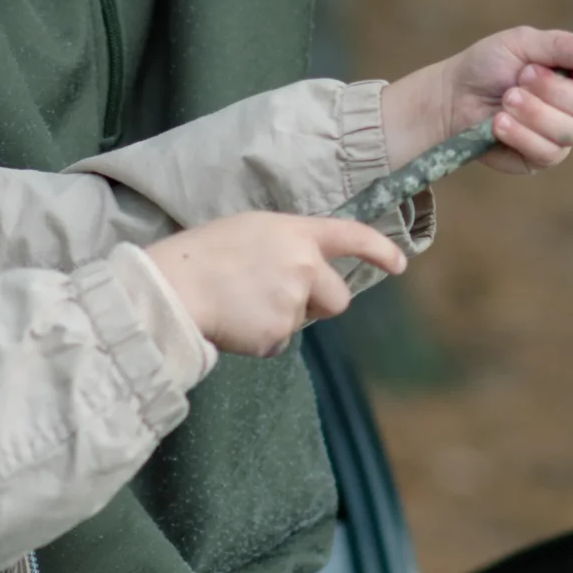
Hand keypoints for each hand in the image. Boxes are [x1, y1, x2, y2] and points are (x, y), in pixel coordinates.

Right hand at [146, 212, 404, 356]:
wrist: (174, 286)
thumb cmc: (203, 254)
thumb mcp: (251, 231)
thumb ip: (286, 247)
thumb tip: (302, 271)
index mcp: (296, 232)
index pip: (351, 235)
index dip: (378, 249)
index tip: (398, 263)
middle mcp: (304, 265)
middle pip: (338, 297)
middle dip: (320, 304)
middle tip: (280, 298)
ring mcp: (294, 301)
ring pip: (303, 321)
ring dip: (282, 318)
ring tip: (242, 303)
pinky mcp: (279, 333)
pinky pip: (278, 342)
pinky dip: (260, 337)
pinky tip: (235, 321)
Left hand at [382, 27, 572, 174]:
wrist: (450, 97)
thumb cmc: (486, 65)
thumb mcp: (520, 42)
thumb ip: (558, 45)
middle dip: (553, 90)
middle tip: (521, 77)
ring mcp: (561, 134)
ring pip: (570, 131)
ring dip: (534, 112)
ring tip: (505, 99)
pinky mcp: (540, 158)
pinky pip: (547, 152)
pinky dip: (520, 134)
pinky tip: (498, 123)